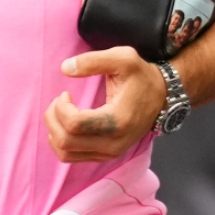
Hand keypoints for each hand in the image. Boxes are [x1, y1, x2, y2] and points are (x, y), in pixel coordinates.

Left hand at [42, 47, 167, 162]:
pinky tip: (67, 122)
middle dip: (53, 118)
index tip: (65, 93)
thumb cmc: (141, 76)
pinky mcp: (103, 155)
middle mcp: (113, 143)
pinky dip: (60, 140)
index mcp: (118, 121)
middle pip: (65, 141)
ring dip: (53, 131)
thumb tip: (64, 68)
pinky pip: (70, 156)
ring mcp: (109, 152)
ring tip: (61, 112)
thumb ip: (92, 61)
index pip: (74, 124)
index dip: (60, 107)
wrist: (162, 97)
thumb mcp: (123, 58)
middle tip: (59, 101)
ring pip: (64, 153)